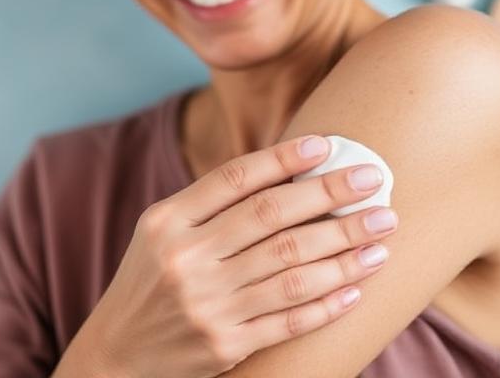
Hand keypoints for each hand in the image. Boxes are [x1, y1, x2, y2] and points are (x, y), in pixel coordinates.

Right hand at [78, 135, 398, 377]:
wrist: (118, 354)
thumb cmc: (151, 281)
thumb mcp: (162, 233)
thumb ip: (212, 204)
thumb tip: (288, 169)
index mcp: (168, 222)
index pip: (235, 179)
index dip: (284, 159)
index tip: (327, 146)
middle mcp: (186, 260)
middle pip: (272, 219)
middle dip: (330, 197)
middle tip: (374, 183)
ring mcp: (207, 305)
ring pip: (292, 270)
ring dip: (344, 251)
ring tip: (381, 236)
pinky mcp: (225, 345)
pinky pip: (290, 319)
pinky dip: (329, 304)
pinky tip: (358, 287)